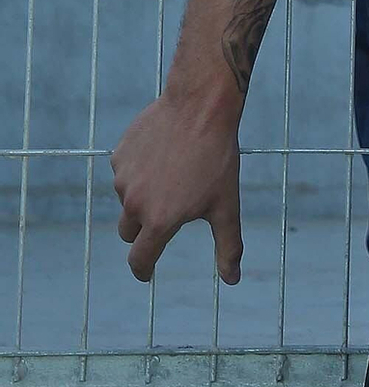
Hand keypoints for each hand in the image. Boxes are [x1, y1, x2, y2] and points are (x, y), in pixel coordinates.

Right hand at [112, 87, 243, 283]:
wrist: (199, 106)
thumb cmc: (217, 158)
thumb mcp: (226, 204)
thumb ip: (228, 245)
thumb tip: (233, 280)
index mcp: (159, 221)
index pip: (140, 259)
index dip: (143, 270)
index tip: (146, 272)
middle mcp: (134, 203)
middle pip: (130, 232)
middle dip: (145, 228)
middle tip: (169, 210)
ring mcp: (123, 178)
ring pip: (128, 199)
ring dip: (143, 195)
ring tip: (173, 172)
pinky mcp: (118, 156)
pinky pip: (125, 172)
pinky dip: (139, 170)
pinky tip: (162, 153)